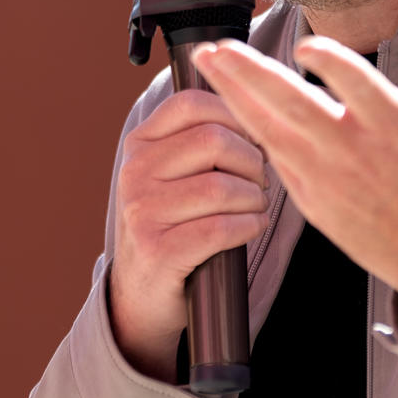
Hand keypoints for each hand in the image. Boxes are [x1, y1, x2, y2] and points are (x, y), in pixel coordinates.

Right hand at [107, 86, 270, 380]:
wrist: (142, 293)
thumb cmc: (173, 224)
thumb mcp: (171, 174)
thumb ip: (198, 139)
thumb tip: (254, 106)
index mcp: (140, 144)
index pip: (191, 104)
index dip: (234, 115)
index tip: (253, 139)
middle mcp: (135, 172)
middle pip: (214, 141)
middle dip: (253, 162)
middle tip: (261, 181)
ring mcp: (142, 212)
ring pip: (222, 187)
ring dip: (255, 199)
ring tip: (257, 207)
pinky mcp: (158, 250)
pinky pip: (220, 228)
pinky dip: (248, 226)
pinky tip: (252, 227)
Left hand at [193, 18, 397, 315]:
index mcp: (396, 127)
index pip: (359, 88)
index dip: (332, 64)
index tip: (305, 44)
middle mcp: (356, 152)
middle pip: (296, 108)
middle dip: (252, 76)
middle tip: (218, 47)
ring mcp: (328, 178)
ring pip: (272, 131)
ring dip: (235, 95)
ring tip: (206, 63)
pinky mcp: (311, 199)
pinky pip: (272, 157)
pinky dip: (246, 129)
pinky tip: (223, 102)